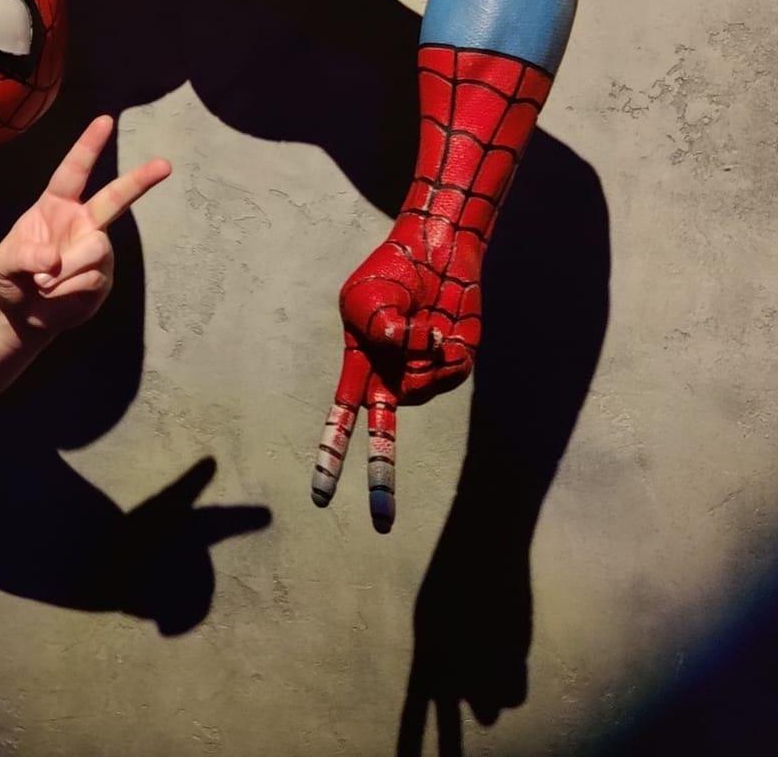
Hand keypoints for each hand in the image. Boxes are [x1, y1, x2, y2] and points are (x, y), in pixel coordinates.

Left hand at [0, 115, 169, 346]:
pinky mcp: (104, 278)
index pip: (73, 171)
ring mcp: (97, 250)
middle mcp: (83, 221)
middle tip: (165, 165)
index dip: (88, 146)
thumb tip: (54, 261)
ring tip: (43, 284)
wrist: (21, 312)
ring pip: (95, 250)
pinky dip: (66, 291)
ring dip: (65, 270)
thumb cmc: (12, 275)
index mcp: (56, 204)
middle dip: (140, 180)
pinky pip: (93, 280)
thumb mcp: (4, 262)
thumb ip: (24, 256)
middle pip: (115, 197)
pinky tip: (54, 295)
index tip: (105, 121)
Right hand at [311, 215, 482, 534]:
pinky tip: (443, 329)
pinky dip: (447, 352)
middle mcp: (392, 378)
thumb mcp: (366, 298)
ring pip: (421, 389)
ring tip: (423, 323)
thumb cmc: (388, 273)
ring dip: (421, 357)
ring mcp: (425, 374)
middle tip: (382, 525)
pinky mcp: (457, 365)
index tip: (320, 495)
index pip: (341, 419)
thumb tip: (410, 354)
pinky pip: (451, 373)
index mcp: (359, 367)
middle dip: (381, 478)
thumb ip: (381, 332)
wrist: (433, 252)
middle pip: (383, 436)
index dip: (330, 456)